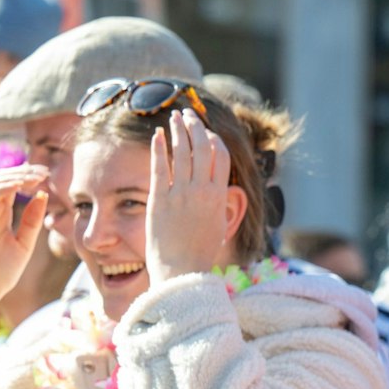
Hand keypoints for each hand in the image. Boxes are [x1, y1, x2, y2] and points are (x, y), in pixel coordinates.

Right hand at [0, 164, 49, 335]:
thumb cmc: (2, 271)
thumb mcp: (25, 242)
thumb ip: (31, 219)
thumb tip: (42, 194)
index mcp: (0, 214)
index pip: (12, 186)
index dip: (28, 177)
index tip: (48, 174)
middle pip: (3, 180)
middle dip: (24, 172)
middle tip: (45, 171)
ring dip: (16, 177)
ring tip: (36, 176)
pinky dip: (2, 188)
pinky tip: (20, 185)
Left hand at [144, 109, 238, 287]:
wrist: (181, 273)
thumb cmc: (200, 254)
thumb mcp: (220, 226)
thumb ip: (223, 205)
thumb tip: (230, 194)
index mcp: (219, 197)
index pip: (221, 158)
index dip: (214, 140)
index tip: (206, 131)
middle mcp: (202, 192)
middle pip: (202, 148)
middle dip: (196, 127)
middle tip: (189, 115)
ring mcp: (180, 194)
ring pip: (181, 152)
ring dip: (178, 130)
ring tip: (174, 117)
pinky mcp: (159, 199)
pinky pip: (160, 166)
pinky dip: (160, 148)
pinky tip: (157, 135)